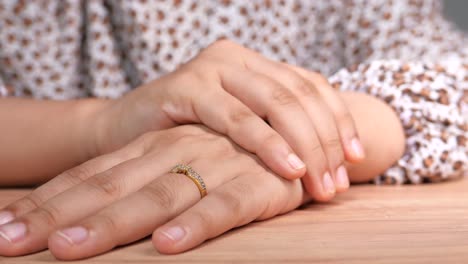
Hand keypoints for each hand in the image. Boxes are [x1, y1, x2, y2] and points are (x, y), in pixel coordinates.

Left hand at [0, 125, 306, 258]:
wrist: (293, 140)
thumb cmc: (228, 156)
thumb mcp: (177, 160)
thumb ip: (136, 180)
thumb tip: (83, 215)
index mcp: (154, 146)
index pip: (92, 172)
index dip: (47, 200)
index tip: (6, 227)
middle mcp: (178, 151)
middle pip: (111, 185)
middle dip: (58, 215)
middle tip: (11, 242)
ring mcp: (217, 166)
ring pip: (159, 195)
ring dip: (114, 222)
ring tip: (70, 249)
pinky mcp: (257, 185)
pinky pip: (225, 206)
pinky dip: (197, 224)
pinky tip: (168, 244)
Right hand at [93, 40, 363, 199]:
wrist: (123, 134)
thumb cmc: (186, 138)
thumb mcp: (238, 133)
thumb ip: (275, 133)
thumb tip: (330, 163)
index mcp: (255, 65)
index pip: (312, 85)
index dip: (339, 121)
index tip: (356, 159)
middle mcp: (237, 58)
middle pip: (299, 94)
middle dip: (325, 141)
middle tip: (335, 184)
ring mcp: (211, 68)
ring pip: (275, 102)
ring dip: (304, 145)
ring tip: (320, 181)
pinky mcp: (185, 87)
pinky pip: (235, 116)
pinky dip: (264, 142)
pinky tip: (286, 167)